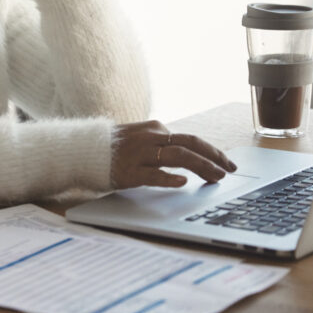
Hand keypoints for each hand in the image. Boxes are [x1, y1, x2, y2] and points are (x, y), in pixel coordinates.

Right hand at [110, 120, 236, 188]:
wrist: (82, 151)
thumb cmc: (113, 148)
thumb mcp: (140, 138)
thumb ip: (161, 143)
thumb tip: (188, 153)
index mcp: (155, 129)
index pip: (190, 139)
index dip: (212, 151)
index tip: (226, 162)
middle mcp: (150, 138)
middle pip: (190, 144)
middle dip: (214, 157)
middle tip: (230, 170)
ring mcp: (140, 154)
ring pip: (178, 157)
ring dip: (202, 166)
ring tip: (216, 177)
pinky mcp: (129, 171)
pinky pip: (152, 173)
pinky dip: (169, 177)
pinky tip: (183, 182)